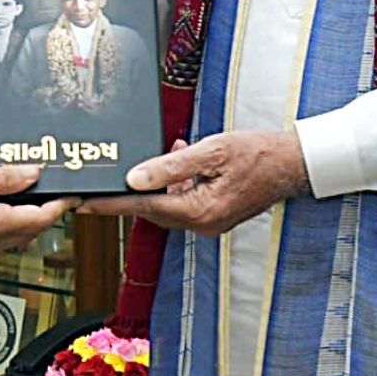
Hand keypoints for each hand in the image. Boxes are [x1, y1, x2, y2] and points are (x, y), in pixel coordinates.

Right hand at [0, 165, 77, 258]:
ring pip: (13, 236)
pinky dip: (5, 224)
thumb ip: (4, 178)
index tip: (73, 195)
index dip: (61, 205)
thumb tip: (33, 173)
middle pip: (31, 230)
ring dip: (25, 220)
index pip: (42, 218)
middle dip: (47, 213)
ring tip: (28, 197)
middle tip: (55, 195)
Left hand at [78, 130, 311, 235]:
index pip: (143, 206)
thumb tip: (135, 178)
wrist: (293, 164)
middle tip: (101, 181)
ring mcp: (210, 222)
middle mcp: (202, 224)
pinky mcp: (215, 214)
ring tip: (152, 157)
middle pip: (153, 208)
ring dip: (156, 183)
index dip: (110, 203)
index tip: (83, 202)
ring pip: (167, 204)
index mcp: (200, 211)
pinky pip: (184, 201)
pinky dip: (175, 183)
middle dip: (128, 192)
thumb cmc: (258, 153)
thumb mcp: (212, 151)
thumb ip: (171, 166)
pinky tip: (178, 157)